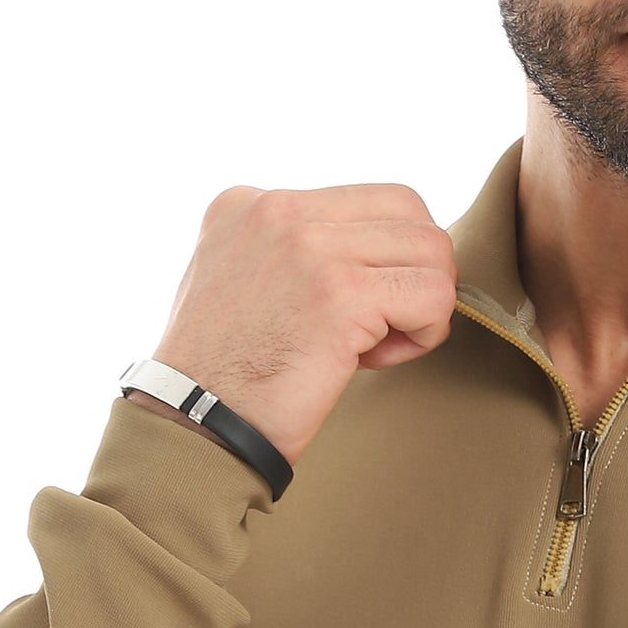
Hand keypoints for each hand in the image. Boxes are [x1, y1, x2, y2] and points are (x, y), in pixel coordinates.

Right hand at [144, 183, 458, 467]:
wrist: (193, 427)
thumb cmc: (224, 373)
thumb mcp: (242, 278)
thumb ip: (295, 250)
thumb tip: (380, 249)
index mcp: (253, 203)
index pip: (370, 200)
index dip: (385, 258)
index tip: (352, 310)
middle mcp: (278, 209)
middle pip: (411, 212)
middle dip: (416, 272)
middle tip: (382, 326)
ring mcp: (309, 247)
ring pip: (432, 249)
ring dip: (421, 305)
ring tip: (372, 346)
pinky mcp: (340, 292)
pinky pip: (434, 295)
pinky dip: (425, 334)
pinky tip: (374, 361)